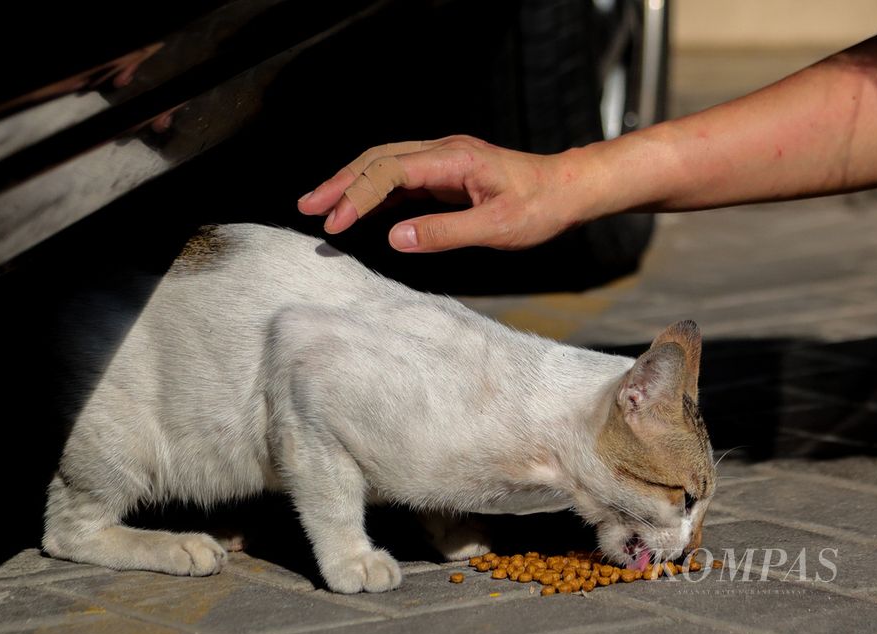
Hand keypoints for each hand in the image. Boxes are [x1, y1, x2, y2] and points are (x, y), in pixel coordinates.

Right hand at [297, 135, 588, 251]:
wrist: (568, 190)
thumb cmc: (540, 208)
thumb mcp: (496, 228)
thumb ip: (445, 233)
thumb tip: (394, 238)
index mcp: (454, 159)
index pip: (390, 171)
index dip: (358, 195)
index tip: (335, 223)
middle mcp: (443, 152)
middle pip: (378, 160)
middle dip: (341, 183)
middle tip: (307, 208)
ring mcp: (443, 161)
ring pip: (385, 165)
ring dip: (352, 185)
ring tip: (320, 207)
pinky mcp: (446, 175)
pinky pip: (401, 180)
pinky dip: (375, 194)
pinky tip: (358, 212)